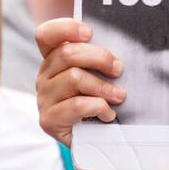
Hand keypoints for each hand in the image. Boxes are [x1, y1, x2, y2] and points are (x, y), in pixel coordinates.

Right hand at [35, 18, 126, 149]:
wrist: (98, 141)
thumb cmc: (102, 101)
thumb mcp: (100, 76)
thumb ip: (100, 59)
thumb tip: (125, 41)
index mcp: (54, 60)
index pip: (46, 34)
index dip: (65, 28)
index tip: (90, 32)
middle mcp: (44, 77)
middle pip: (67, 54)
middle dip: (99, 58)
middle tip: (119, 69)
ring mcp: (44, 98)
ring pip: (74, 78)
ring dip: (103, 86)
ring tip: (119, 96)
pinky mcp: (48, 120)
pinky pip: (76, 105)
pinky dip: (98, 107)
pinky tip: (108, 114)